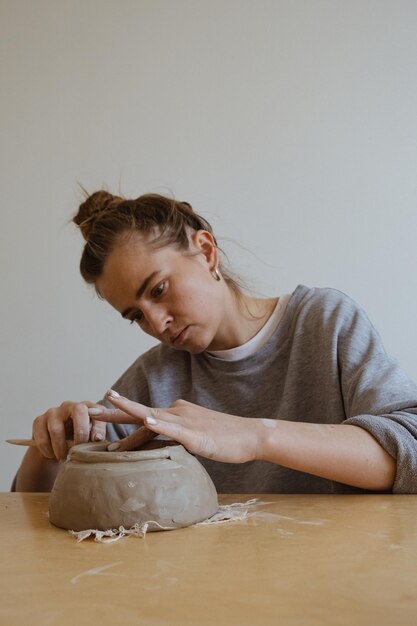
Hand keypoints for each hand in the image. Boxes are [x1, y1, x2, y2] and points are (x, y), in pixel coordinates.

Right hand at [32, 401, 106, 460]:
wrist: (57, 444)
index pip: (97, 409)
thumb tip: (97, 438)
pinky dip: (47, 450)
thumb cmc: (79, 438)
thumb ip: (98, 434)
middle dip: (81, 433)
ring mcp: (53, 412)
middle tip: (78, 450)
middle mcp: (70, 405)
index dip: (99, 422)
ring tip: (64, 458)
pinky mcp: (39, 420)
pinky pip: (42, 437)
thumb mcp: (92, 436)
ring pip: (57, 429)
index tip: (97, 439)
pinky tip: (52, 455)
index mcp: (87, 407)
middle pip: (78, 410)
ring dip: (61, 448)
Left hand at [98, 391, 263, 462]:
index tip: (99, 414)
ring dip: (129, 411)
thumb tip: (161, 449)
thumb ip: (177, 438)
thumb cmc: (224, 439)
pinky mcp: (196, 434)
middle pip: (140, 412)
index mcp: (175, 414)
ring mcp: (186, 421)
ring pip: (152, 416)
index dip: (121, 415)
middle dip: (113, 411)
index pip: (143, 415)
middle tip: (89, 410)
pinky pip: (174, 429)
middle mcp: (177, 412)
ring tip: (108, 404)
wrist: (250, 435)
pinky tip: (146, 421)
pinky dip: (159, 424)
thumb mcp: (194, 438)